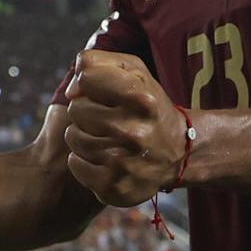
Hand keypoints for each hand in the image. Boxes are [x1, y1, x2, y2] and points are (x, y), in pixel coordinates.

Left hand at [63, 50, 186, 206]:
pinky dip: (82, 160)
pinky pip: (75, 164)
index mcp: (142, 99)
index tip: (103, 92)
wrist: (179, 153)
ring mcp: (124, 162)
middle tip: (107, 118)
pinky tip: (102, 158)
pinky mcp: (114, 187)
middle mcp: (134, 132)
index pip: (86, 77)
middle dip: (87, 110)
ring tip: (104, 137)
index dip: (90, 83)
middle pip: (76, 109)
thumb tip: (72, 89)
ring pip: (73, 136)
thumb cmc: (147, 106)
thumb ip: (97, 63)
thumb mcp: (134, 71)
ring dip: (83, 135)